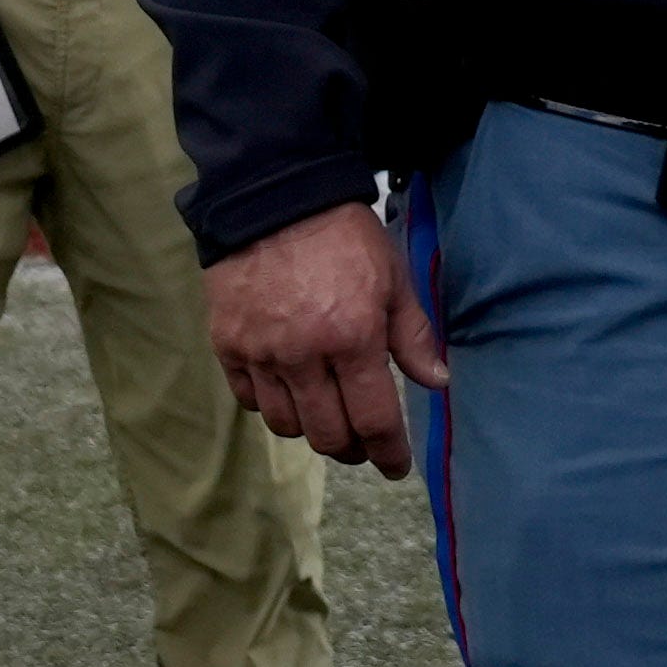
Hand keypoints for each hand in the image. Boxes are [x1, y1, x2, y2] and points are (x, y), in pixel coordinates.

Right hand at [205, 197, 442, 475]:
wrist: (275, 199)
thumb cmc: (346, 238)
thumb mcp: (394, 279)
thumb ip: (414, 336)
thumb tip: (438, 382)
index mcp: (352, 339)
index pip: (374, 419)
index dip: (389, 452)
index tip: (398, 467)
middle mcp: (303, 356)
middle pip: (327, 434)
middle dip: (352, 447)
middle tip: (364, 443)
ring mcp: (260, 354)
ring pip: (287, 424)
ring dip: (313, 429)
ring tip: (329, 414)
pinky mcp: (228, 346)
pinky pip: (251, 399)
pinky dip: (274, 404)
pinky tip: (291, 389)